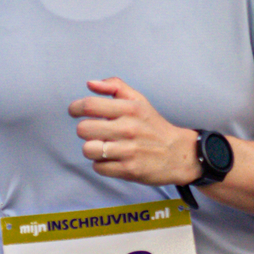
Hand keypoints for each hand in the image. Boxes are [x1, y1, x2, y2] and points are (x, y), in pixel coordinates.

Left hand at [70, 78, 197, 186]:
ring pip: (88, 150)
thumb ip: (115, 87)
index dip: (75, 108)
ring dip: (92, 149)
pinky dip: (102, 164)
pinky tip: (113, 159)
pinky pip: (98, 167)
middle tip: (95, 132)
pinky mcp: (128, 170)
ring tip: (104, 147)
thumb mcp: (139, 100)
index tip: (75, 111)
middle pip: (83, 129)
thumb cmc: (154, 126)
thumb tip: (90, 83)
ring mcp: (128, 151)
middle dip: (85, 131)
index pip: (89, 105)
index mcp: (129, 109)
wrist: (178, 154)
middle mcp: (128, 128)